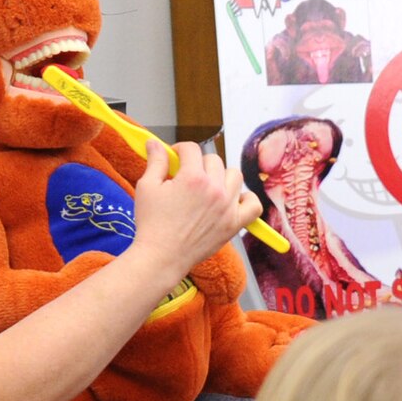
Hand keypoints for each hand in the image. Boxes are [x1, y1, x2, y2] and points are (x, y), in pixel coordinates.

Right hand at [127, 139, 260, 277]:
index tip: (175, 159)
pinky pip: (254, 205)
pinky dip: (246, 199)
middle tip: (187, 177)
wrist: (162, 257)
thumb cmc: (152, 224)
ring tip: (208, 187)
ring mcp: (227, 207)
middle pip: (213, 160)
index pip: (191, 149)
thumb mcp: (147, 187)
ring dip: (221, 176)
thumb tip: (155, 143)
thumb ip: (156, 161)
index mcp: (193, 177)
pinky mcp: (234, 224)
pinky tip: (233, 200)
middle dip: (199, 164)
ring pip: (234, 176)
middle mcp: (214, 189)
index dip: (180, 150)